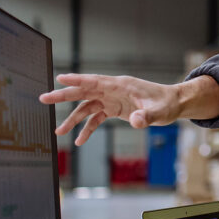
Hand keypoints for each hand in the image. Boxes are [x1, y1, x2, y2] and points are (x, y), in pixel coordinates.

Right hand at [38, 74, 218, 144]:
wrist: (174, 104)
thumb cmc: (168, 103)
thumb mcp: (160, 112)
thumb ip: (147, 117)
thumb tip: (136, 122)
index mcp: (121, 85)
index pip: (95, 80)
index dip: (77, 79)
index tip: (59, 77)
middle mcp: (113, 91)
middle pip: (84, 91)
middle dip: (63, 96)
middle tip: (43, 99)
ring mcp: (113, 100)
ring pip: (87, 107)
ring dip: (73, 119)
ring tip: (58, 132)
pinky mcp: (115, 110)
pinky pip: (97, 118)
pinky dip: (88, 129)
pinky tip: (80, 141)